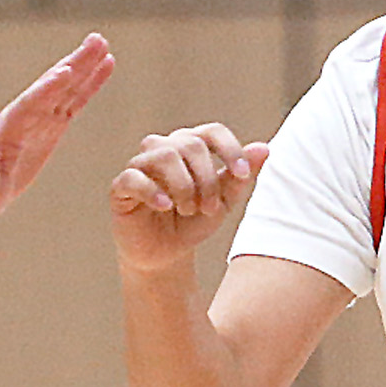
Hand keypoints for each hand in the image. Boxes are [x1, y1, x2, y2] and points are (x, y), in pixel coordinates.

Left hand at [0, 34, 112, 218]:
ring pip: (66, 88)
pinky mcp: (53, 125)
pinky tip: (106, 65)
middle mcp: (25, 116)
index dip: (47, 89)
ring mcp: (41, 118)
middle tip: (95, 41)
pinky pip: (75, 101)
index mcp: (9, 129)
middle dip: (73, 65)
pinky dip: (90, 84)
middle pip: (52, 87)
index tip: (65, 71)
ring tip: (104, 43)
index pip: (30, 105)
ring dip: (85, 65)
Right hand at [108, 123, 269, 268]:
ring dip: (184, 186)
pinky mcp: (121, 187)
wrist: (166, 255)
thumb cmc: (193, 222)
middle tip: (209, 208)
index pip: (212, 131)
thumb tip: (264, 148)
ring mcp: (140, 166)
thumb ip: (239, 176)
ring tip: (188, 210)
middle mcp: (164, 148)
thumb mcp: (223, 202)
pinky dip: (152, 191)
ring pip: (164, 155)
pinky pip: (133, 177)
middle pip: (190, 144)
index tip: (242, 175)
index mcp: (190, 146)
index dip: (229, 149)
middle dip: (207, 179)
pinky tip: (165, 206)